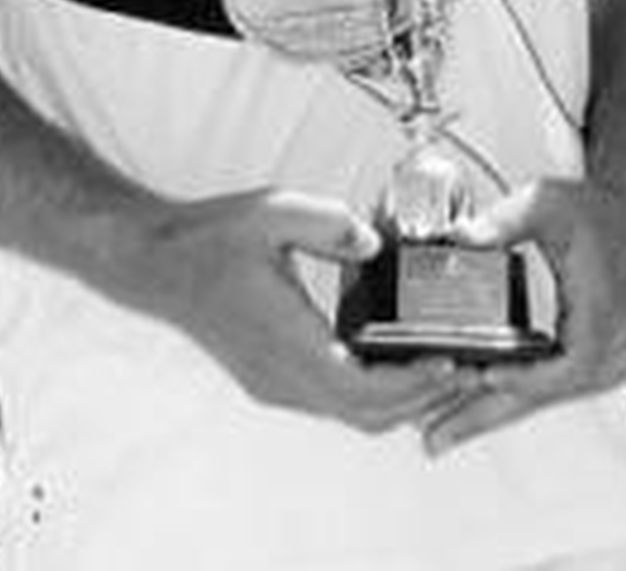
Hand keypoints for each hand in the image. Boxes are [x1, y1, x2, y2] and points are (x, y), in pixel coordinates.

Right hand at [133, 188, 462, 431]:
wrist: (157, 263)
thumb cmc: (212, 239)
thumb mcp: (275, 211)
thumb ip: (331, 224)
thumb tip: (375, 243)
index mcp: (287, 344)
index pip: (363, 390)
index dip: (413, 385)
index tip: (452, 363)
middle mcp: (283, 378)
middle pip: (366, 414)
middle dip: (421, 398)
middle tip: (467, 367)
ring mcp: (276, 385)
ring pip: (351, 414)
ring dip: (399, 400)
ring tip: (442, 362)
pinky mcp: (272, 380)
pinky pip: (334, 401)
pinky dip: (373, 392)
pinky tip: (395, 358)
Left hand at [418, 177, 625, 452]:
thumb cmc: (603, 212)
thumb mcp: (550, 205)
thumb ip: (504, 222)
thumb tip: (462, 238)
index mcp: (604, 313)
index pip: (564, 367)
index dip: (521, 378)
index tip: (480, 378)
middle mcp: (613, 345)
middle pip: (545, 394)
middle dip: (487, 416)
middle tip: (436, 436)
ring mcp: (611, 357)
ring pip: (547, 396)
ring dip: (498, 411)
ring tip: (447, 429)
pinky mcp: (603, 359)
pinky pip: (555, 386)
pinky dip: (518, 395)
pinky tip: (484, 402)